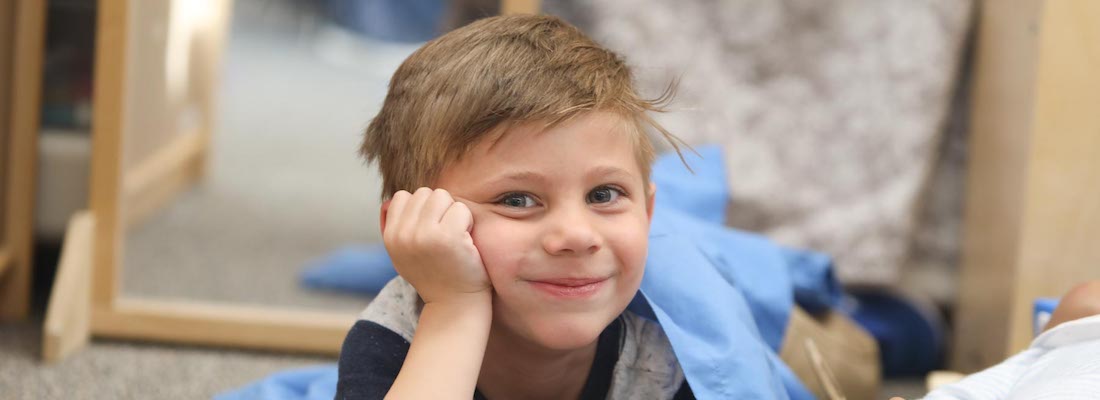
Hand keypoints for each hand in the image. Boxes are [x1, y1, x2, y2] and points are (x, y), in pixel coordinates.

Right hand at [382, 187, 490, 304]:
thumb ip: (394, 228)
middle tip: (446, 234)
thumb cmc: (434, 275)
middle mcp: (403, 235)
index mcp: (390, 237)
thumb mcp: (403, 254)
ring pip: (442, 197)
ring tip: (455, 236)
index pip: (402, 197)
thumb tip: (387, 201)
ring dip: (454, 212)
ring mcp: (425, 235)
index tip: (431, 229)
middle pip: (425, 193)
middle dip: (439, 208)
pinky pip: (461, 209)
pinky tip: (466, 242)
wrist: (454, 304)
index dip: (421, 208)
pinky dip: (468, 222)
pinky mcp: (449, 237)